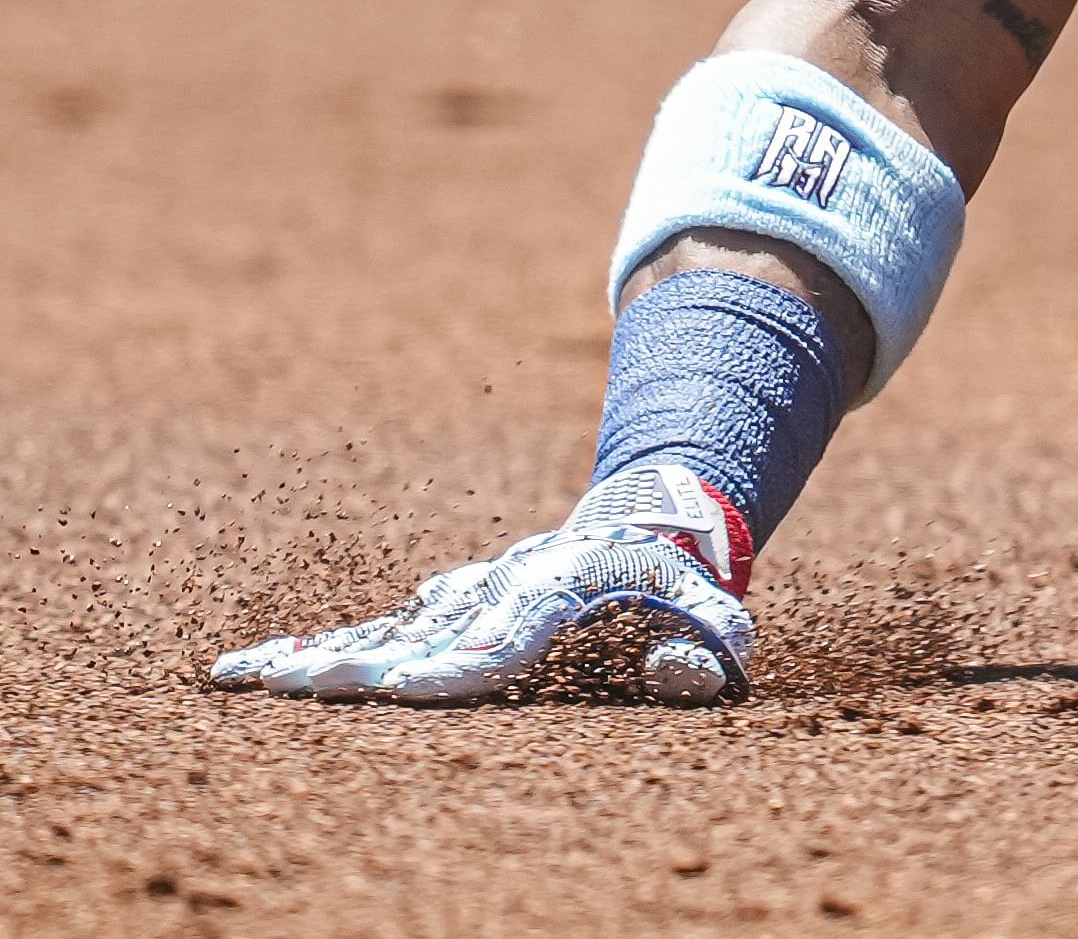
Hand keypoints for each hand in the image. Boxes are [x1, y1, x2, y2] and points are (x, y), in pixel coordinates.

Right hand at [210, 462, 755, 705]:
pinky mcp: (446, 604)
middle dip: (343, 665)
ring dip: (311, 655)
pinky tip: (258, 667)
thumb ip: (711, 639)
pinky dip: (319, 645)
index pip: (483, 649)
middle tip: (276, 682)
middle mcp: (490, 597)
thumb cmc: (673, 575)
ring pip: (379, 632)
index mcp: (545, 600)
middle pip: (408, 641)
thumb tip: (707, 672)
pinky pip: (378, 628)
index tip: (382, 686)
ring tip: (239, 675)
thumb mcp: (705, 602)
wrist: (642, 520)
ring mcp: (462, 600)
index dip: (436, 670)